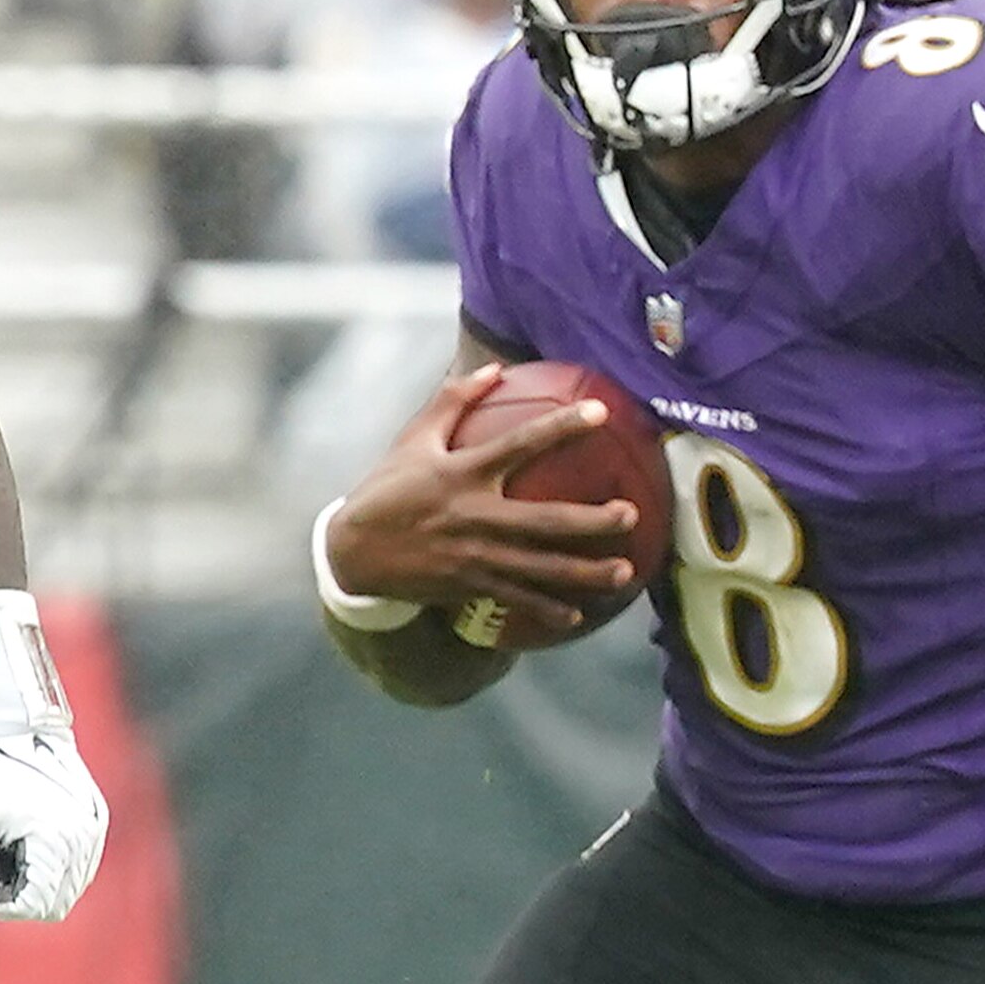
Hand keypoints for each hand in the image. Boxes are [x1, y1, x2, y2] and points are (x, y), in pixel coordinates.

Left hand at [0, 729, 108, 932]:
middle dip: (20, 895)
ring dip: (37, 883)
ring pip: (70, 888)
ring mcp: (95, 830)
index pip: (38, 906)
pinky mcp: (96, 821)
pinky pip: (78, 867)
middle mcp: (86, 837)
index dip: (3, 904)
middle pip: (57, 903)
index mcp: (59, 839)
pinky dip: (53, 868)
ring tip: (8, 848)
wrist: (4, 723)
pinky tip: (26, 843)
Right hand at [323, 367, 644, 643]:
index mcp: (463, 474)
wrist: (353, 552)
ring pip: (540, 568)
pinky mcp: (470, 586)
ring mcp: (475, 556)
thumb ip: (454, 401)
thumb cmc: (388, 488)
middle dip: (592, 521)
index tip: (600, 413)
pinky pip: (517, 599)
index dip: (562, 427)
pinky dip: (548, 610)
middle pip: (545, 520)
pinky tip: (578, 616)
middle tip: (631, 515)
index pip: (521, 444)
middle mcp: (475, 516)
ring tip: (625, 573)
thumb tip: (494, 367)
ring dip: (585, 573)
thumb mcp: (414, 439)